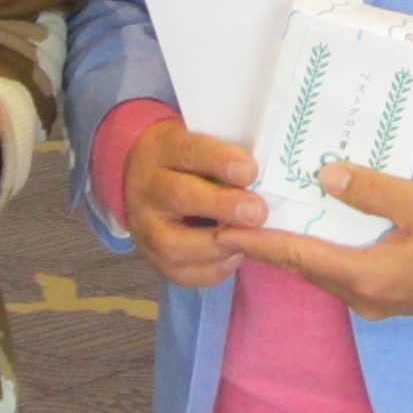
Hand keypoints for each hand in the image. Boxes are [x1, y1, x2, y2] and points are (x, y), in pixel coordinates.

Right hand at [124, 120, 261, 287]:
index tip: (250, 171)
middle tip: (257, 212)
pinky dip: (212, 270)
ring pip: (173, 244)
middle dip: (222, 207)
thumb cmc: (190, 158)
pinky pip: (179, 273)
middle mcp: (146, 187)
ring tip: (249, 240)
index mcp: (161, 149)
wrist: (146, 179)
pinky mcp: (150, 257)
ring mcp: (142, 226)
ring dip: (218, 246)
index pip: (188, 151)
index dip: (220, 162)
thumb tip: (269, 168)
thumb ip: (229, 152)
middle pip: (179, 196)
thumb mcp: (202, 140)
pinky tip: (235, 256)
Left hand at [215, 164, 412, 320]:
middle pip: (303, 267)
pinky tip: (315, 230)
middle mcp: (363, 297)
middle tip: (233, 217)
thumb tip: (324, 175)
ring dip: (292, 249)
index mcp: (367, 276)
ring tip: (265, 220)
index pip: (298, 255)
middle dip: (267, 244)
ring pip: (320, 272)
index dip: (257, 242)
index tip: (222, 230)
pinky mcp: (387, 297)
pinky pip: (339, 274)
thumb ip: (372, 190)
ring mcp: (375, 302)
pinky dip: (318, 253)